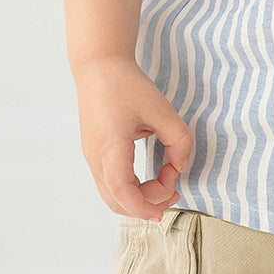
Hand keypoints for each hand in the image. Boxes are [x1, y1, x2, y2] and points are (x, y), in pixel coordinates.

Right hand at [74, 54, 193, 219]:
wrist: (98, 67)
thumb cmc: (127, 84)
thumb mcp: (161, 108)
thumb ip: (178, 139)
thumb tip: (182, 166)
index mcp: (110, 147)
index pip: (123, 191)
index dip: (145, 206)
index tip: (169, 202)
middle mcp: (96, 158)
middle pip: (117, 201)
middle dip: (148, 204)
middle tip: (175, 188)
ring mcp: (91, 158)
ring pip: (112, 196)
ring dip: (140, 197)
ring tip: (167, 181)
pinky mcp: (94, 154)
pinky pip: (110, 184)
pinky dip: (131, 189)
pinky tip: (150, 176)